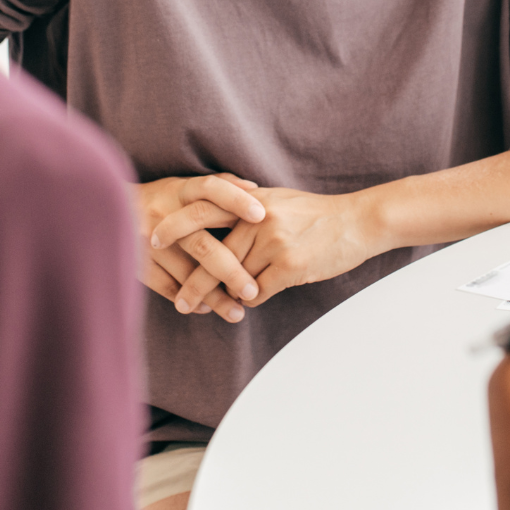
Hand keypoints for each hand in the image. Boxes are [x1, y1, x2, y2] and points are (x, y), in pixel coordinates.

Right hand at [133, 175, 267, 321]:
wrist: (106, 211)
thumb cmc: (161, 200)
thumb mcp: (183, 186)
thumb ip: (218, 186)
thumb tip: (255, 189)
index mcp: (179, 191)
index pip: (210, 189)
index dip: (236, 199)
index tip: (262, 215)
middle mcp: (163, 214)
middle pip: (202, 245)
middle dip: (231, 271)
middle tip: (253, 291)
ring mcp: (148, 242)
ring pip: (187, 274)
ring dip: (214, 296)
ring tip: (237, 312)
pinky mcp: (137, 263)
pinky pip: (168, 287)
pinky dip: (190, 300)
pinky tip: (207, 308)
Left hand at [174, 184, 383, 311]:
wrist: (356, 221)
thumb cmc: (316, 214)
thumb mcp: (277, 201)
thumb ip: (245, 210)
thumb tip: (215, 227)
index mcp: (251, 202)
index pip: (202, 210)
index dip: (174, 226)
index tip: (153, 241)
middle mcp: (258, 219)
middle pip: (212, 256)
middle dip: (194, 283)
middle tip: (180, 303)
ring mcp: (273, 243)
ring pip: (233, 279)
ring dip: (222, 297)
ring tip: (205, 309)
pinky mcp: (289, 266)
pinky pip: (257, 292)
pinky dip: (250, 300)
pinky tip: (249, 302)